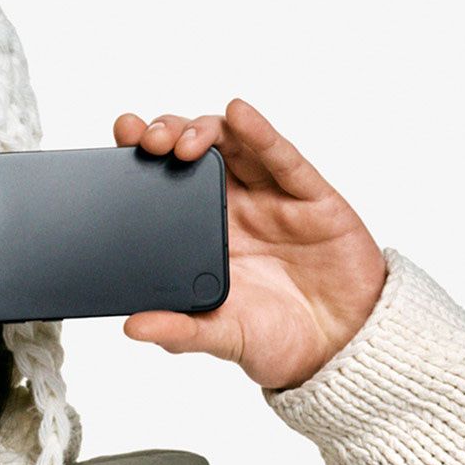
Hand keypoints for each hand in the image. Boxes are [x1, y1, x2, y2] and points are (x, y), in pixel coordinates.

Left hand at [111, 98, 388, 393]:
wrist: (342, 349)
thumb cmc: (282, 339)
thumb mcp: (223, 337)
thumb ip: (180, 331)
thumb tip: (132, 327)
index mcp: (206, 234)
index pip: (167, 180)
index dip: (143, 154)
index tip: (122, 137)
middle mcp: (236, 206)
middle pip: (197, 150)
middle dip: (168, 133)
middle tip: (148, 141)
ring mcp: (273, 197)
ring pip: (236, 144)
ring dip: (205, 130)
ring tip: (184, 139)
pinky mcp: (311, 197)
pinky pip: (283, 158)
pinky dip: (261, 133)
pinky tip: (240, 115)